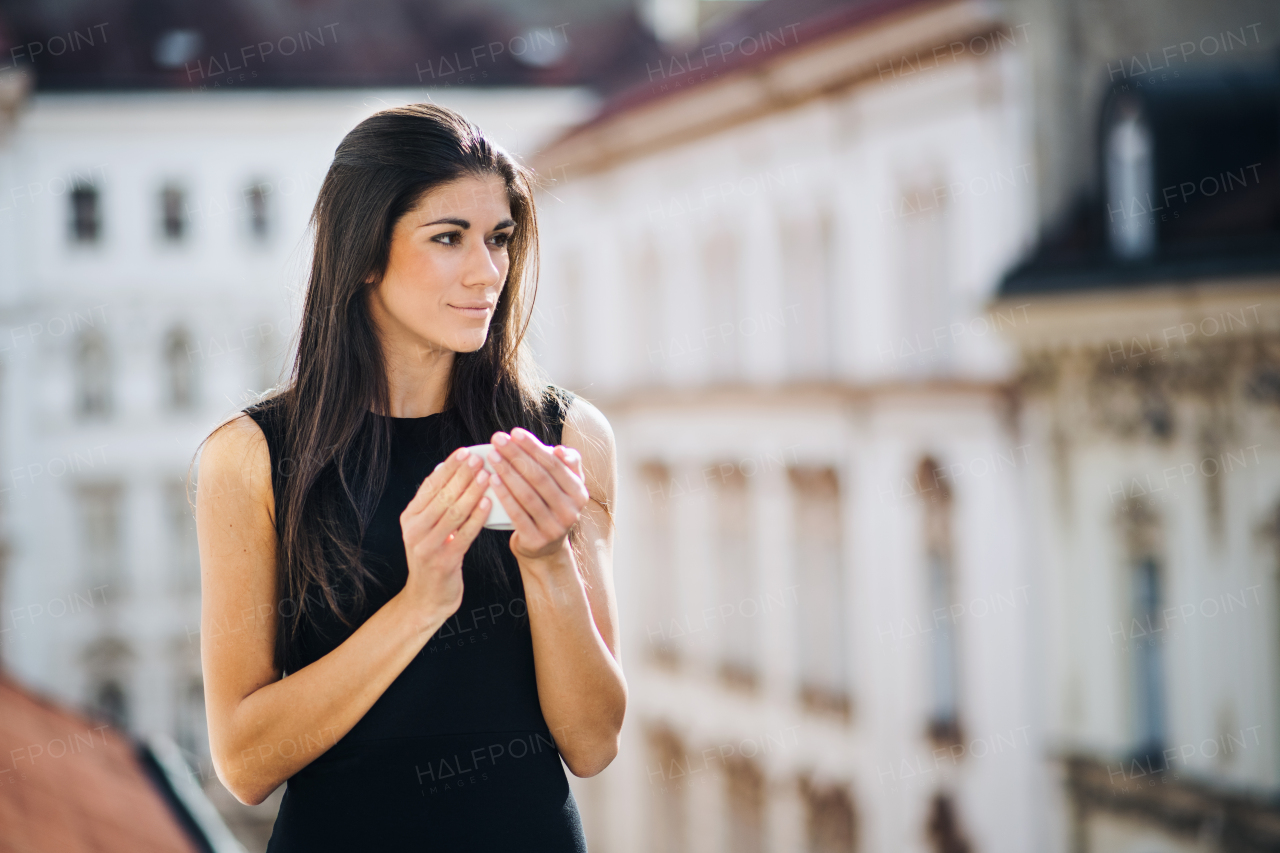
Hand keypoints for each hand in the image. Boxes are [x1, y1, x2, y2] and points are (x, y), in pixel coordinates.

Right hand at [398, 447, 490, 627]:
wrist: (427, 598)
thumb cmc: (433, 556)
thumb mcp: (426, 528)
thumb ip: (434, 503)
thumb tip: (446, 468)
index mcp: (410, 517)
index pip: (430, 486)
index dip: (448, 467)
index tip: (465, 452)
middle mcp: (415, 529)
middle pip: (442, 496)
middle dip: (462, 475)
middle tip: (480, 459)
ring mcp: (427, 546)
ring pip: (453, 512)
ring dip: (472, 492)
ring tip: (487, 476)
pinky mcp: (444, 561)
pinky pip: (464, 534)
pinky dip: (478, 517)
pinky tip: (489, 503)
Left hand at [487, 428, 588, 560]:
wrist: (544, 548)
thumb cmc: (550, 506)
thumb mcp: (565, 486)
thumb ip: (566, 464)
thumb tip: (558, 450)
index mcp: (579, 493)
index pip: (554, 464)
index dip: (534, 447)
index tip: (514, 432)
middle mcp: (571, 511)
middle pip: (539, 477)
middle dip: (516, 455)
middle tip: (498, 439)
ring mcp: (555, 528)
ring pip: (527, 495)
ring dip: (507, 472)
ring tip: (492, 456)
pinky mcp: (536, 540)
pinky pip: (517, 514)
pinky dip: (504, 495)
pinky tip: (492, 480)